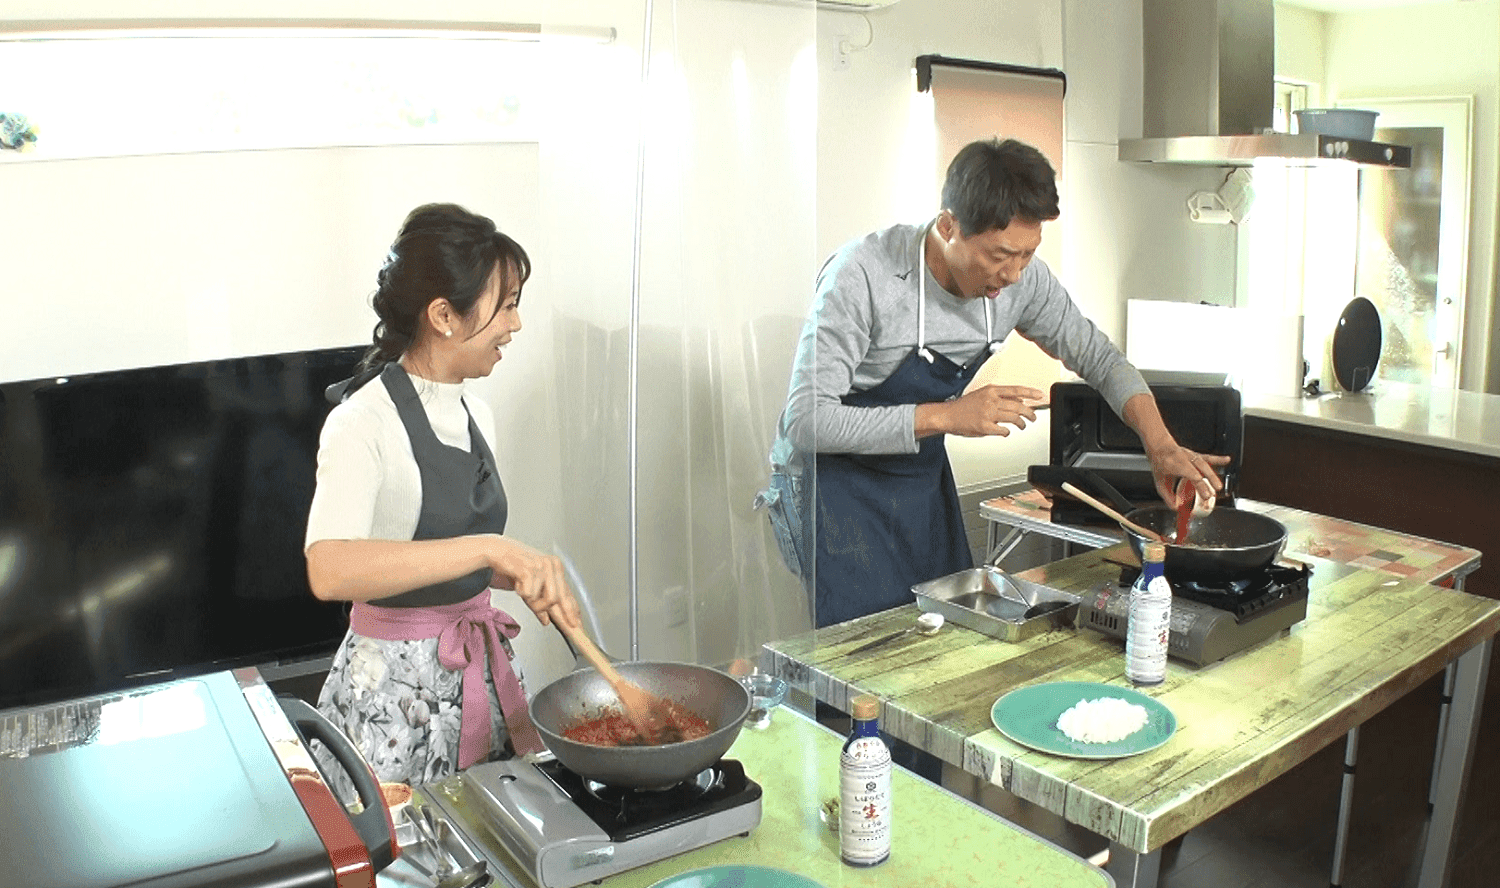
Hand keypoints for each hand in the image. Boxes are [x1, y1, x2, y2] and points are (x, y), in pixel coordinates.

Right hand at [485, 536, 580, 628]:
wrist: (495, 551)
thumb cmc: (512, 565)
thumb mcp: (530, 585)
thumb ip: (540, 601)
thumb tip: (547, 619)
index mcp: (555, 567)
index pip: (567, 593)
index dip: (573, 612)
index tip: (576, 625)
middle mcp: (552, 565)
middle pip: (561, 598)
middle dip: (562, 617)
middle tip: (567, 629)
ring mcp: (542, 566)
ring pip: (548, 599)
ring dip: (536, 604)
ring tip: (525, 595)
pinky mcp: (529, 569)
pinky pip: (530, 594)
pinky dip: (522, 593)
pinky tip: (517, 584)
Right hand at [921, 384, 1043, 437]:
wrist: (947, 415)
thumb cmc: (963, 406)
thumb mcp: (982, 394)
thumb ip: (1000, 396)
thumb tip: (1018, 399)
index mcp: (991, 390)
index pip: (1016, 389)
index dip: (1031, 392)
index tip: (1041, 396)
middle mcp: (991, 400)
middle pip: (1018, 405)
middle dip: (1030, 413)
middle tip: (1033, 417)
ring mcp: (988, 413)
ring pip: (1014, 418)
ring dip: (1021, 424)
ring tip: (1022, 426)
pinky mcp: (984, 427)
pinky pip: (1003, 431)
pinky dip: (1007, 433)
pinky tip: (1006, 432)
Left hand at [1145, 445, 1230, 506]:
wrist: (1160, 445)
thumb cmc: (1160, 463)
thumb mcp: (1159, 481)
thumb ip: (1167, 495)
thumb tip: (1176, 507)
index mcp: (1174, 464)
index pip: (1191, 475)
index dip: (1200, 485)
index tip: (1206, 495)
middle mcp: (1184, 458)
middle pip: (1200, 469)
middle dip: (1208, 481)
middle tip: (1213, 494)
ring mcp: (1191, 456)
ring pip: (1204, 463)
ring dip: (1212, 475)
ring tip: (1219, 487)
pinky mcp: (1196, 455)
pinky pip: (1208, 457)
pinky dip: (1218, 459)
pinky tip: (1227, 460)